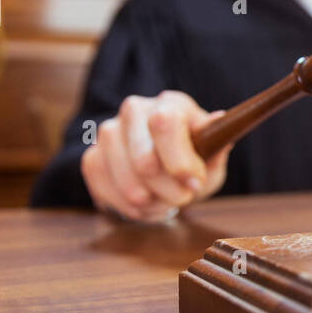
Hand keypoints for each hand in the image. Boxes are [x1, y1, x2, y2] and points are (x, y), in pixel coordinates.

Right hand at [80, 91, 230, 220]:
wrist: (165, 168)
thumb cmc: (193, 160)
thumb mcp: (212, 157)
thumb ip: (216, 148)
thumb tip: (218, 120)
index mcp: (169, 104)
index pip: (164, 124)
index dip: (180, 161)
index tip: (194, 184)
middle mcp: (135, 111)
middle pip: (144, 161)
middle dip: (168, 191)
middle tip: (183, 198)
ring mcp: (109, 133)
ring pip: (126, 183)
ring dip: (151, 203)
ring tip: (166, 203)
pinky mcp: (92, 158)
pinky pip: (106, 191)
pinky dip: (130, 208)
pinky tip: (146, 205)